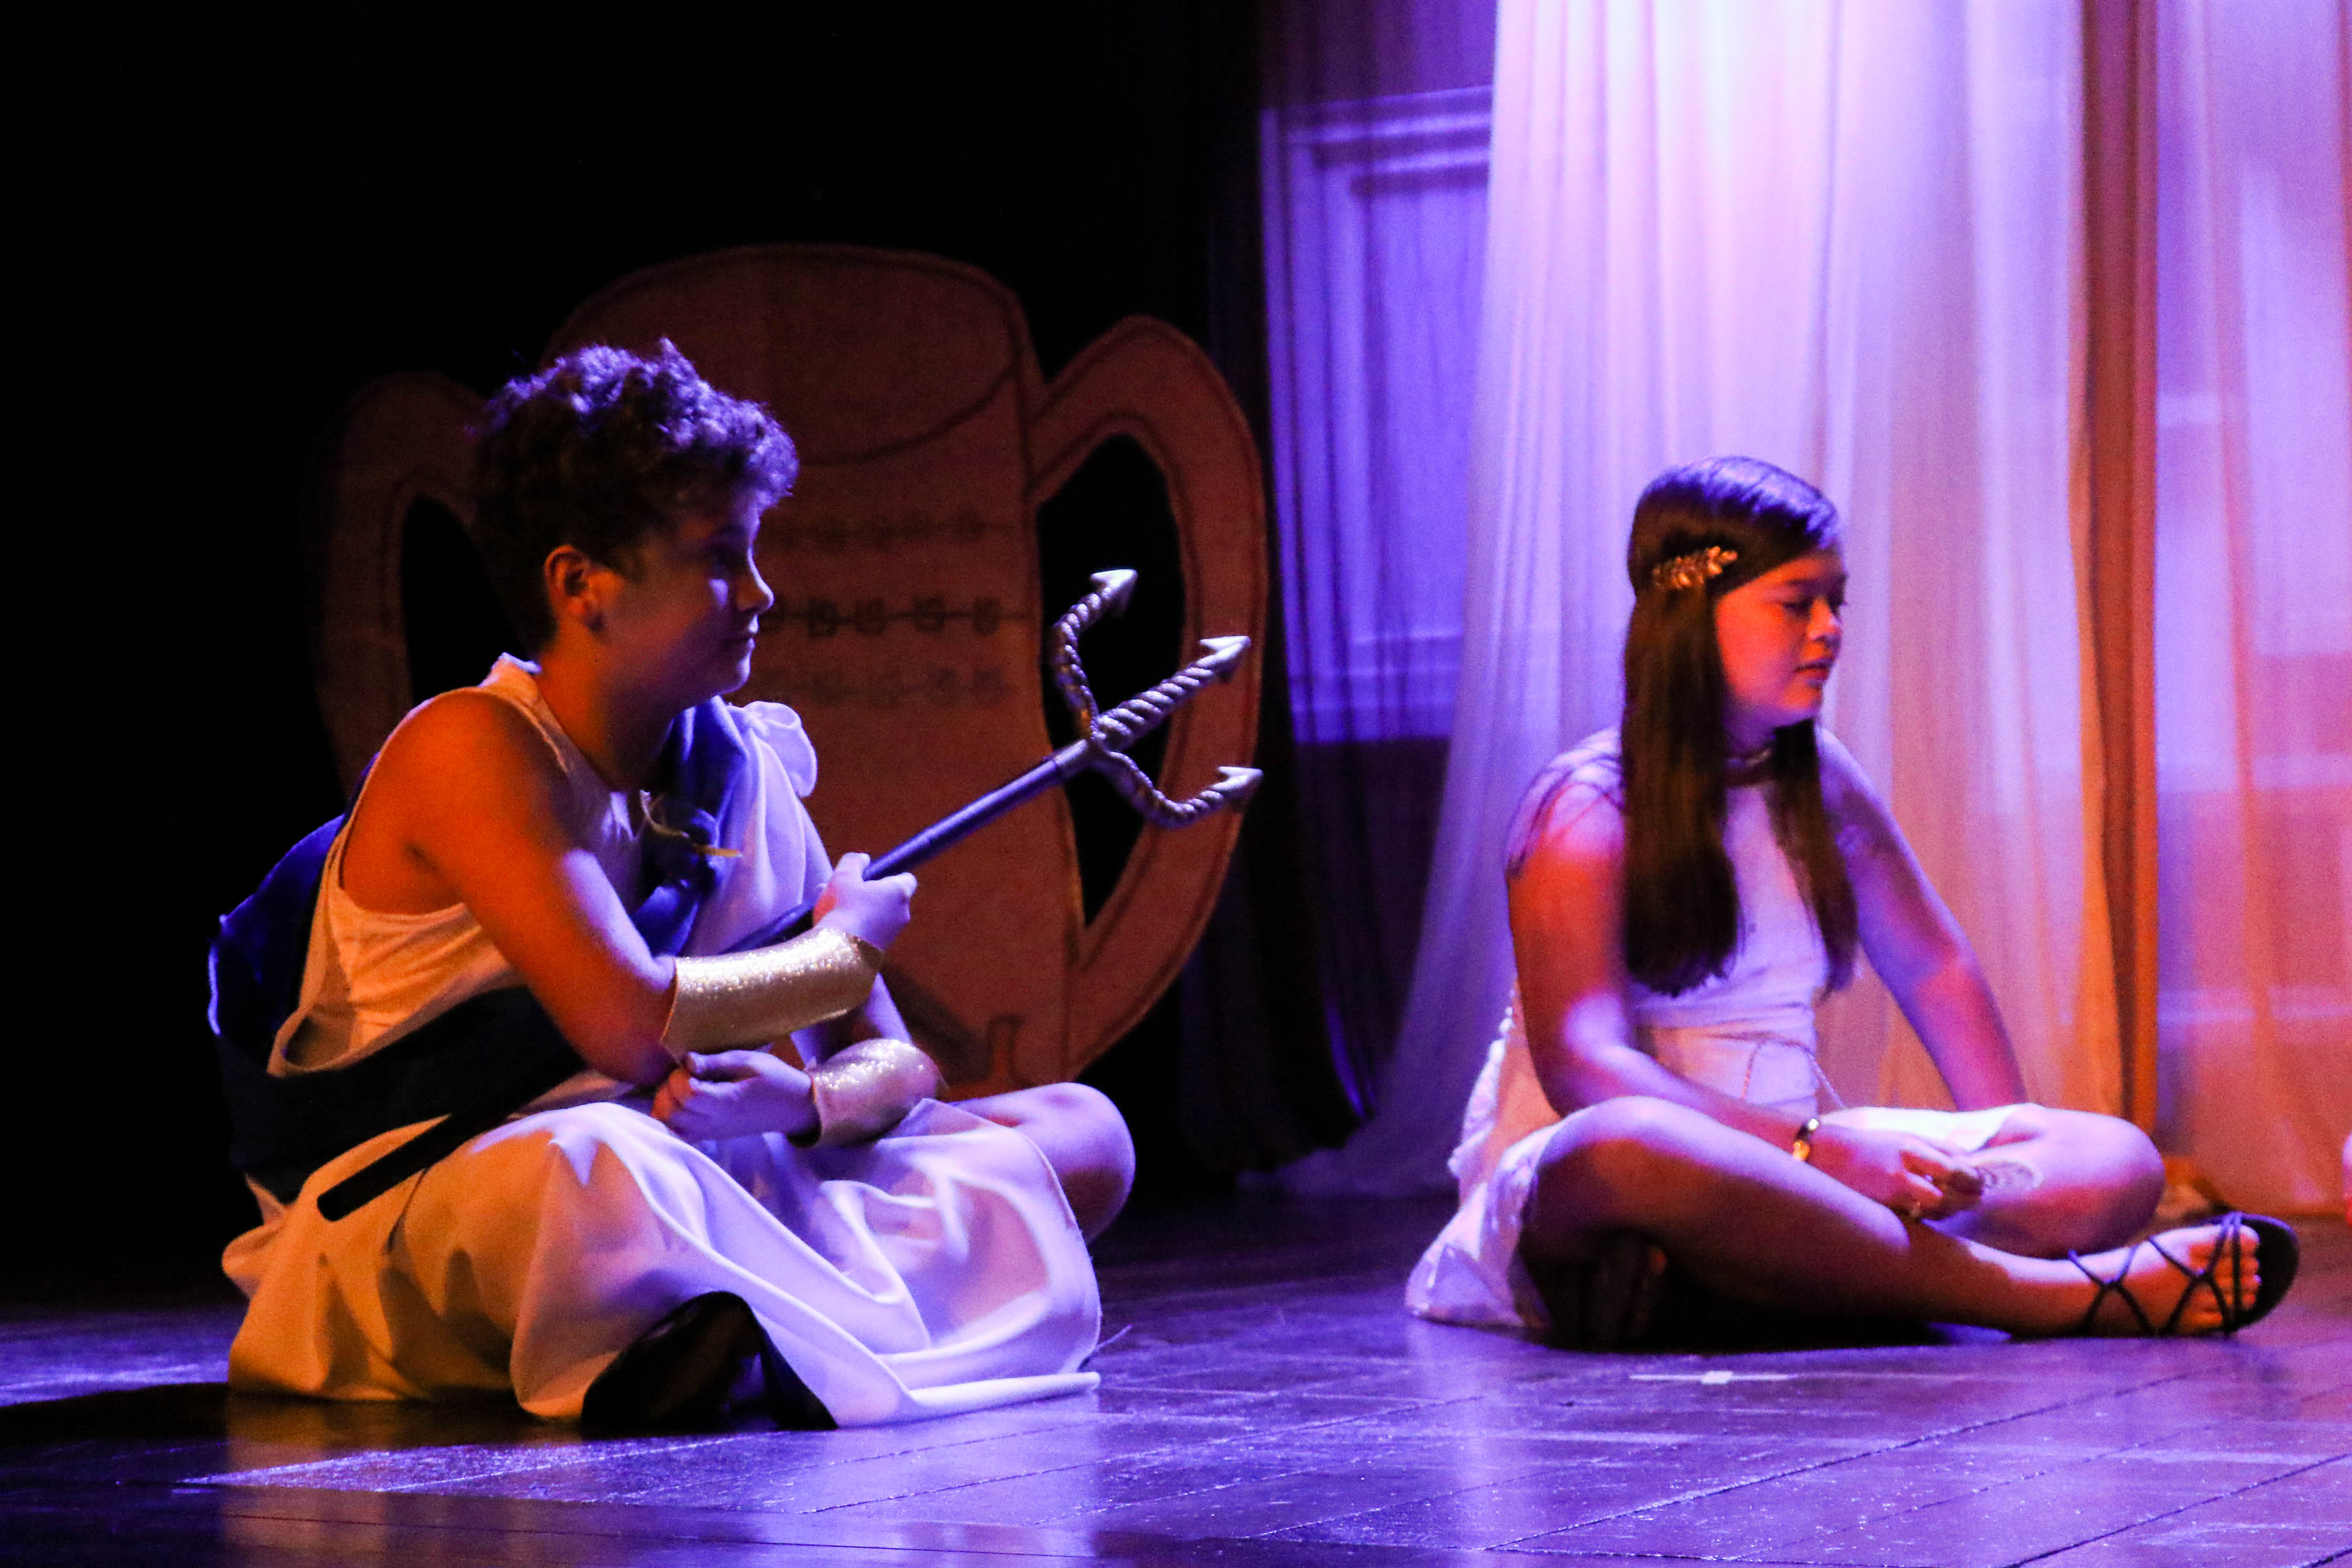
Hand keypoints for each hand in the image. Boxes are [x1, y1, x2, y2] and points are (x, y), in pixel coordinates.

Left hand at [653, 1049, 816, 1143]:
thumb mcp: (750, 1062)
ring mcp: (707, 1132)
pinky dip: (669, 1116)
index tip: (693, 1065)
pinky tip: (681, 1101)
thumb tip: (686, 1060)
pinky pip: (675, 1131)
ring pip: (667, 1123)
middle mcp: (712, 1123)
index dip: (680, 1076)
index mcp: (726, 1103)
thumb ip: (716, 1063)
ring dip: (666, 1102)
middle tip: (686, 1075)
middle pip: (670, 1111)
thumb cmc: (774, 1079)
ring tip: (683, 1087)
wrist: (792, 1107)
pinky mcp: (706, 1135)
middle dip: (668, 1088)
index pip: (686, 1094)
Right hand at [812, 851, 916, 951]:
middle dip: (872, 895)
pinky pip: (872, 933)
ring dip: (863, 912)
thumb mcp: (843, 876)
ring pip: (880, 917)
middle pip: (891, 898)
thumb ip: (854, 862)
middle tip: (848, 894)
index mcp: (899, 892)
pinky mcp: (881, 950)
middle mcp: (902, 914)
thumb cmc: (843, 907)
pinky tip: (838, 929)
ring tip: (836, 912)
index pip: (907, 879)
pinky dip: (860, 929)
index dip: (891, 876)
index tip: (871, 878)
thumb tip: (864, 858)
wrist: (839, 951)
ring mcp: (893, 934)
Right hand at [1808, 1123, 1984, 1221]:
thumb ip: (1937, 1149)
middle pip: (1948, 1192)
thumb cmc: (1872, 1146)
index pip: (1955, 1167)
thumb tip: (1971, 1163)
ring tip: (1958, 1205)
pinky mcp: (1883, 1207)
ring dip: (1953, 1209)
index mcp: (1909, 1148)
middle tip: (1976, 1198)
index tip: (1978, 1182)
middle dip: (1968, 1197)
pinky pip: (1918, 1216)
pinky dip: (1931, 1215)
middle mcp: (1901, 1170)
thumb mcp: (1905, 1138)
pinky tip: (1933, 1210)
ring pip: (1936, 1208)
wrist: (1828, 1156)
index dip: (1973, 1178)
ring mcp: (1891, 1192)